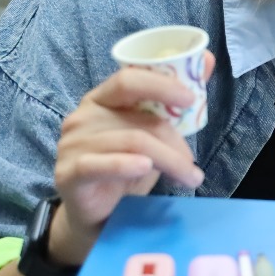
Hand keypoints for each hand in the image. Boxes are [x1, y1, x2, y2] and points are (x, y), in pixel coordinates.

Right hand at [49, 54, 213, 264]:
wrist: (98, 216)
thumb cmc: (127, 169)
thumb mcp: (154, 133)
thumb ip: (174, 100)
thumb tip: (206, 59)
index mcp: (102, 99)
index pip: (128, 79)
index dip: (161, 85)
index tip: (190, 99)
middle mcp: (83, 116)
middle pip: (138, 118)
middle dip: (173, 138)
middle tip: (193, 160)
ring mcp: (72, 144)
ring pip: (132, 143)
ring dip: (168, 160)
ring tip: (188, 177)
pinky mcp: (68, 172)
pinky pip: (99, 164)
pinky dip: (125, 165)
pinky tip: (144, 169)